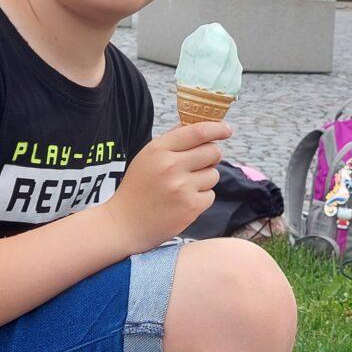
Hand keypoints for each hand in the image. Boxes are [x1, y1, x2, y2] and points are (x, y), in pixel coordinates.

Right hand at [103, 120, 230, 254]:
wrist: (124, 224)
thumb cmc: (138, 188)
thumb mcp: (147, 157)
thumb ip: (172, 140)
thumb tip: (200, 126)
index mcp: (159, 149)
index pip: (197, 132)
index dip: (217, 128)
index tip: (227, 129)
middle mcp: (171, 166)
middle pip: (212, 151)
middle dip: (211, 157)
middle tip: (199, 165)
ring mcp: (182, 187)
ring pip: (214, 174)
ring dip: (205, 179)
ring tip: (184, 187)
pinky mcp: (191, 207)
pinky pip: (210, 195)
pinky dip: (201, 198)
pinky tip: (183, 202)